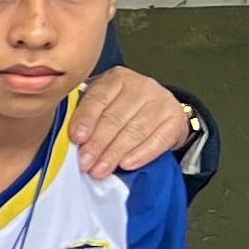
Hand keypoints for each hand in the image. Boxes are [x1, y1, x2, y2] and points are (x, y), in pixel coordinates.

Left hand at [71, 67, 192, 178]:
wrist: (157, 111)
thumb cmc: (119, 108)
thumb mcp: (101, 104)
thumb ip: (86, 115)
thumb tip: (71, 141)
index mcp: (116, 78)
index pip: (98, 98)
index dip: (86, 119)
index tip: (77, 139)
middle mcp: (141, 85)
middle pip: (115, 117)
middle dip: (97, 143)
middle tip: (85, 163)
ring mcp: (162, 100)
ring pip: (135, 130)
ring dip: (115, 153)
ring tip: (99, 170)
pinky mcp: (176, 118)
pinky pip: (158, 140)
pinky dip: (141, 154)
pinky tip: (127, 165)